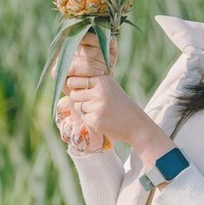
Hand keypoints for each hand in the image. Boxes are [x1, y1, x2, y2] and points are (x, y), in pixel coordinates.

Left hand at [53, 32, 117, 153]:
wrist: (136, 124)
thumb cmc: (121, 106)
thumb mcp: (110, 88)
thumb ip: (93, 84)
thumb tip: (67, 83)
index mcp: (102, 80)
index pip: (74, 80)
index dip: (76, 87)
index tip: (85, 93)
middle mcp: (99, 91)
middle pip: (74, 94)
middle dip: (80, 100)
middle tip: (94, 105)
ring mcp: (97, 105)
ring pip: (78, 107)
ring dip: (86, 111)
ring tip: (102, 112)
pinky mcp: (95, 119)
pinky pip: (83, 118)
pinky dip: (90, 121)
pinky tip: (103, 120)